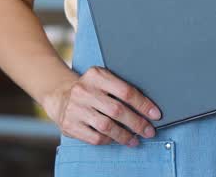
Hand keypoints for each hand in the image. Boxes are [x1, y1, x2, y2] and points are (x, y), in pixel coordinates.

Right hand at [42, 66, 161, 146]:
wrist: (60, 96)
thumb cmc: (90, 89)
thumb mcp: (102, 80)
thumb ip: (120, 88)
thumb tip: (148, 107)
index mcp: (96, 75)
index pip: (125, 91)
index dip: (143, 104)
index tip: (155, 114)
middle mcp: (84, 90)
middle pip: (117, 110)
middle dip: (137, 123)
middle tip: (149, 131)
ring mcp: (76, 108)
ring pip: (107, 126)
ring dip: (125, 135)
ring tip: (135, 140)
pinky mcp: (70, 125)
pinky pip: (95, 137)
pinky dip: (109, 140)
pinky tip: (116, 139)